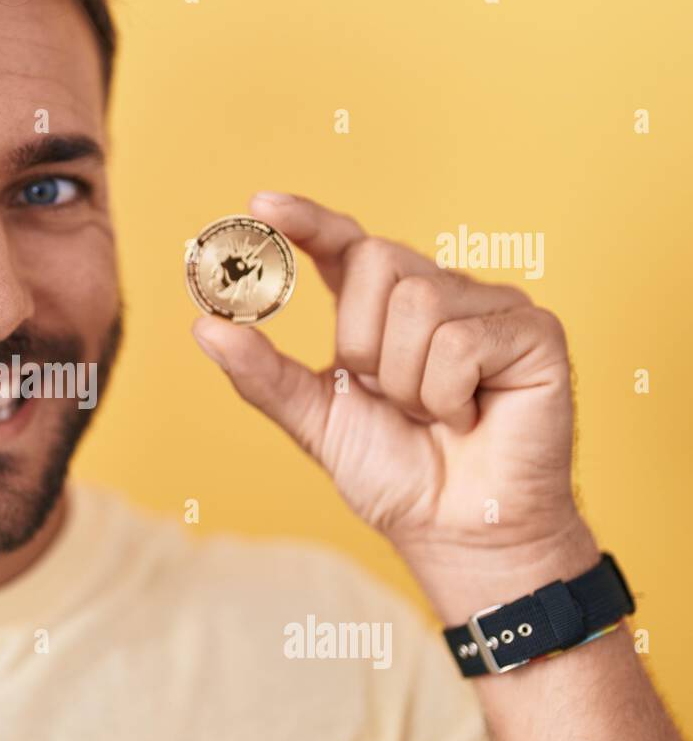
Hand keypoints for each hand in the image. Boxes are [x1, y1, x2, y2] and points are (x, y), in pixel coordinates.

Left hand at [192, 193, 596, 616]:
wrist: (453, 532)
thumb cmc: (394, 475)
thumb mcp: (314, 419)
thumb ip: (263, 373)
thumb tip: (205, 326)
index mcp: (383, 308)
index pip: (344, 243)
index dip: (306, 220)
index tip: (260, 207)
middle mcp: (439, 293)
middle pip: (376, 261)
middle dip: (362, 342)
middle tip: (386, 396)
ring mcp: (491, 308)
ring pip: (418, 302)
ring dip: (407, 380)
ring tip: (432, 414)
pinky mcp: (536, 332)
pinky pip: (461, 340)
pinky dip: (447, 394)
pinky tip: (469, 417)